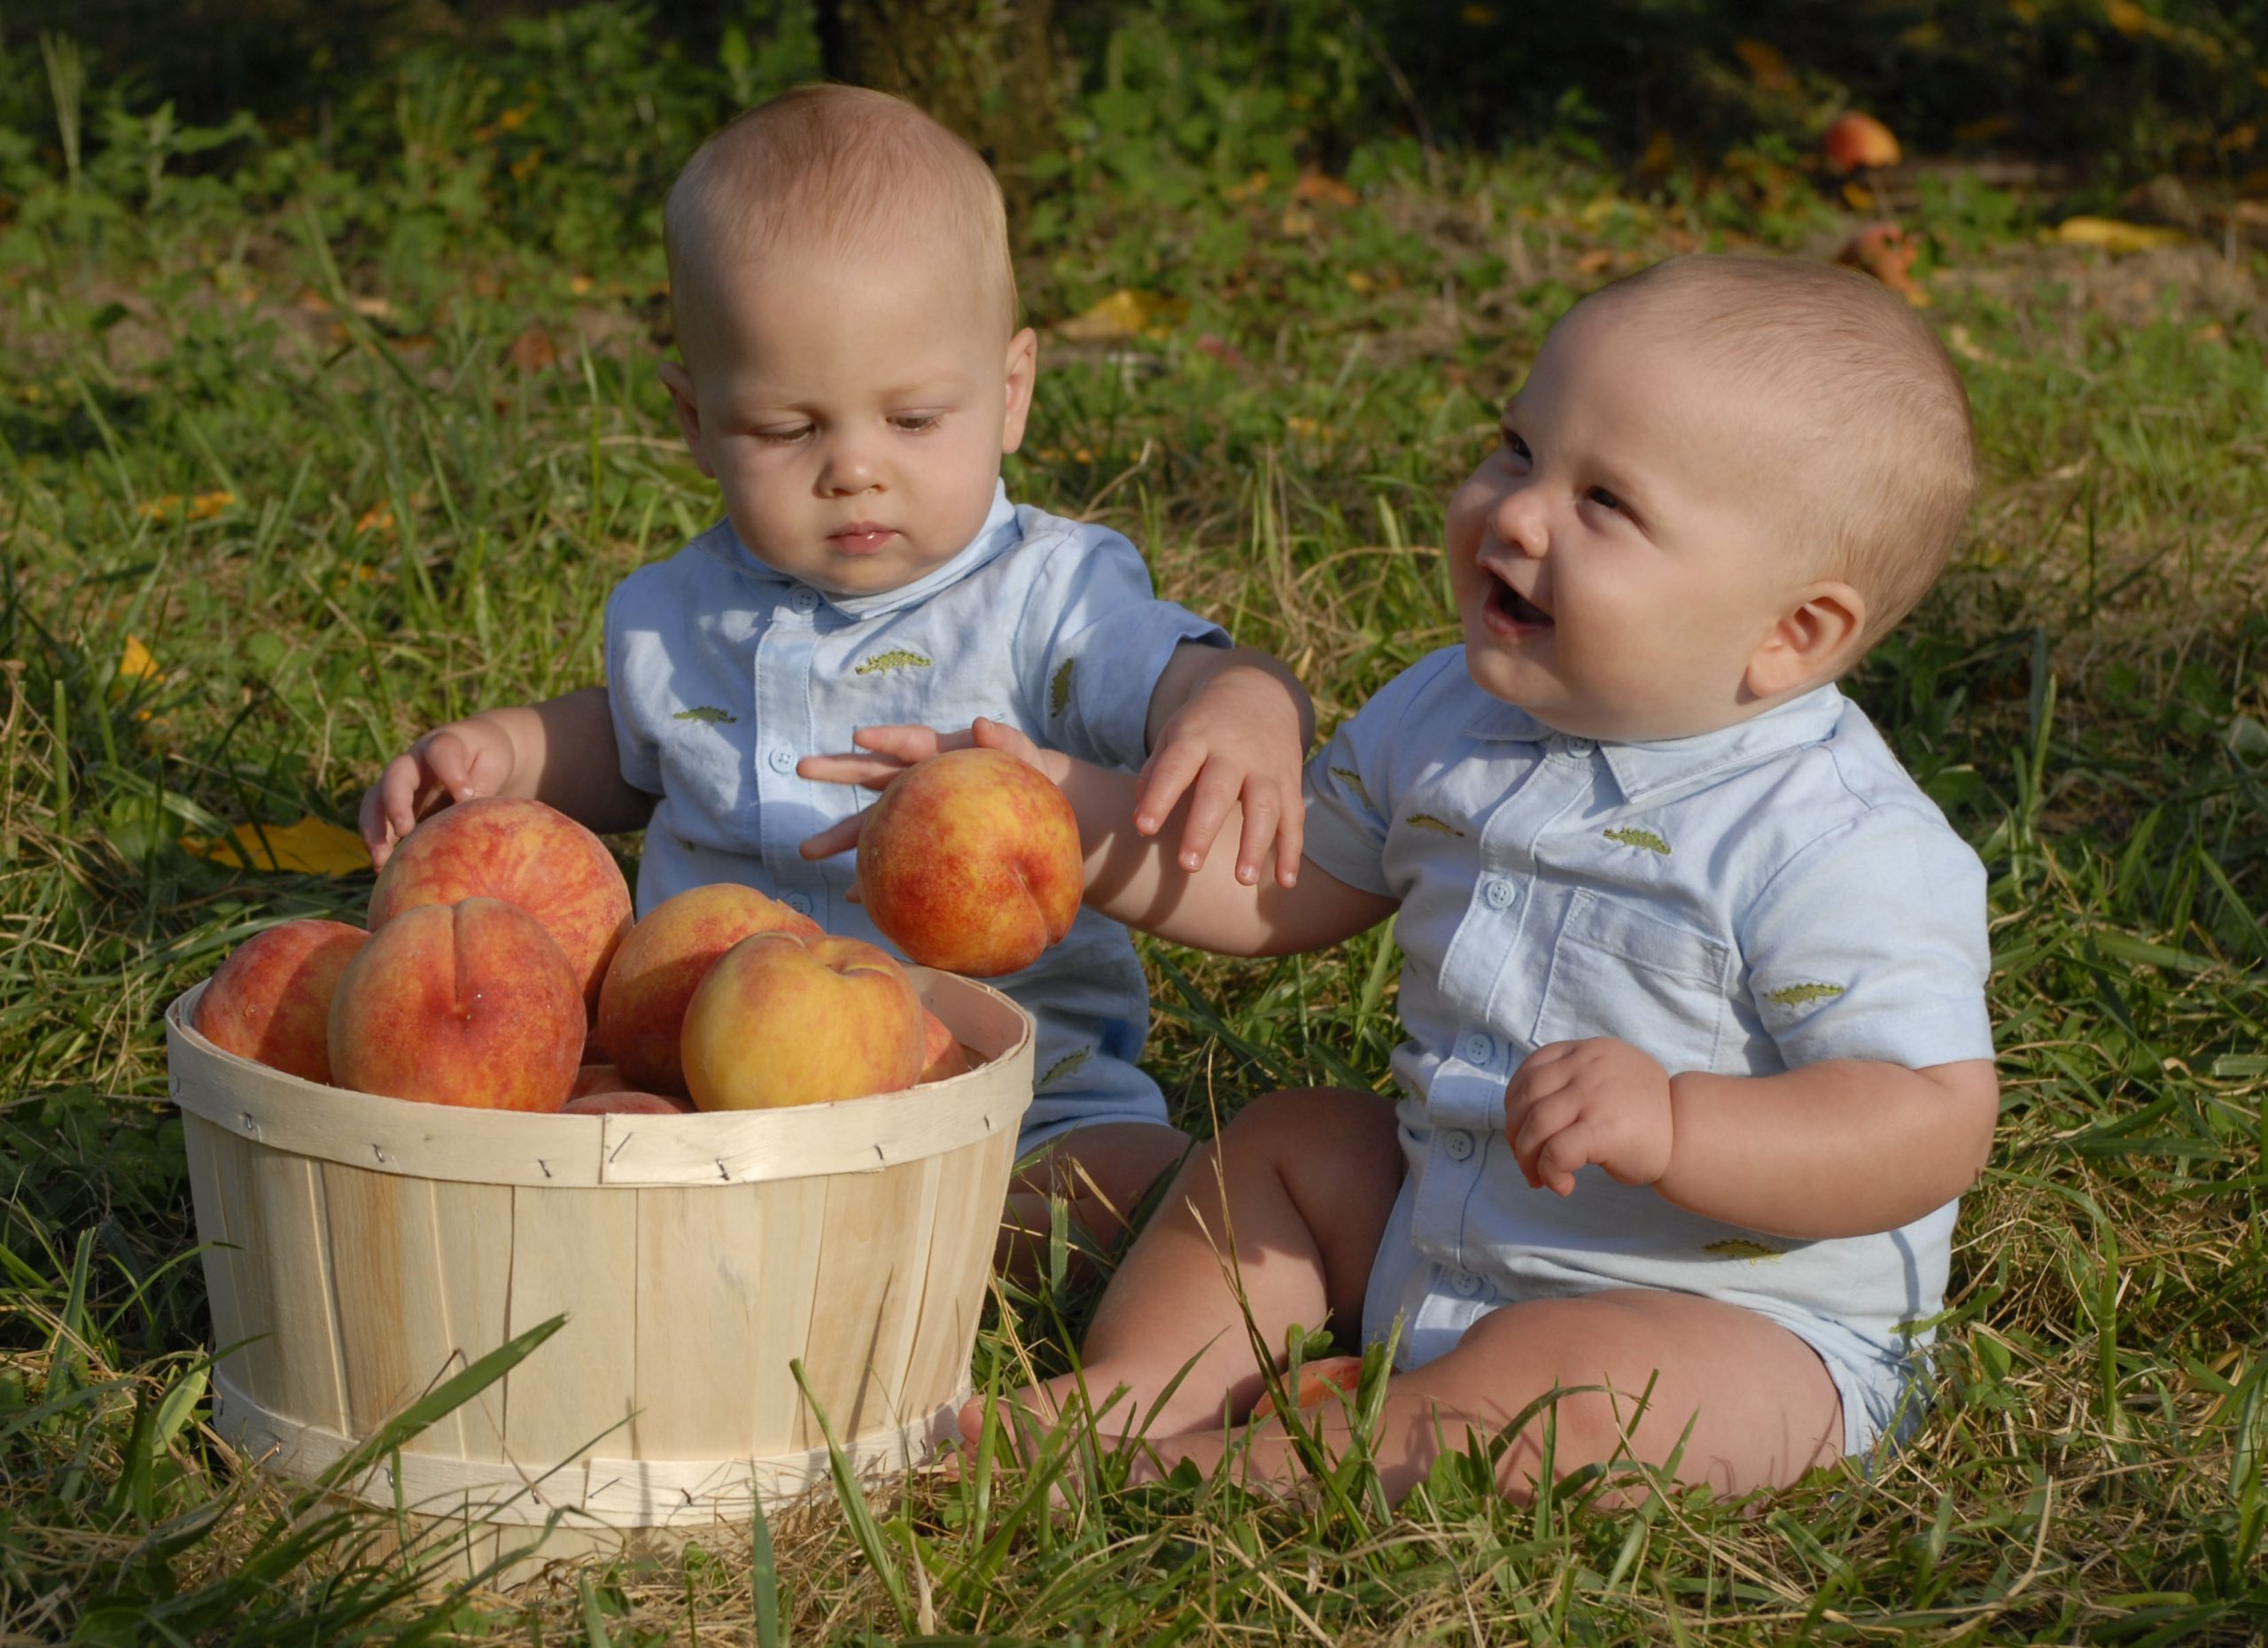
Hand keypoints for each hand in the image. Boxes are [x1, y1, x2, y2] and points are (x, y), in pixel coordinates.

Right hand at [359, 717, 518, 871]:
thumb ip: (483, 785)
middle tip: (404, 829)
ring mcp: (401, 783)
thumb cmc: (488, 759)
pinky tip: (383, 870)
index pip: (442, 751)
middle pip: (396, 776)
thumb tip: (470, 817)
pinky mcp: (395, 805)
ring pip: (375, 800)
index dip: (451, 772)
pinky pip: (379, 823)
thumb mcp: (493, 765)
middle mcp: (415, 762)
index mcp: (444, 745)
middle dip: (396, 802)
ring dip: (375, 830)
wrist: (475, 754)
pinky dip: (379, 845)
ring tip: (381, 861)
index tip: (465, 795)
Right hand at [797, 718, 1066, 862]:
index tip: (859, 736)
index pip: (910, 742)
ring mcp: (913, 816)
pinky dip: (875, 879)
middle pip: (872, 775)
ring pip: (871, 824)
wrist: (1036, 813)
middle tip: (802, 767)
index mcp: (939, 754)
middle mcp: (917, 782)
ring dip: (839, 837)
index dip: (886, 739)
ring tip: (807, 851)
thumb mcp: (1023, 757)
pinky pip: (892, 863)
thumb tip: (982, 723)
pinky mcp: (920, 848)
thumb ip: (1006, 741)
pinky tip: (855, 897)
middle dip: (837, 771)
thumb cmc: (1028, 778)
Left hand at [1137, 661, 1306, 887]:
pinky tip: (1286, 882)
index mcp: (1197, 737)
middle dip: (1203, 828)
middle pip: (1219, 791)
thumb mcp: (1175, 735)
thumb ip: (1156, 774)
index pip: (1175, 767)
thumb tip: (1140, 820)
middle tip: (1188, 866)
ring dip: (1255, 844)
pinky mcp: (1291, 781)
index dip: (1160, 797)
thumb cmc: (1204, 725)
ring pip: (1264, 806)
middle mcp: (1234, 751)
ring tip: (1243, 880)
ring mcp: (1266, 766)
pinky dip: (1292, 850)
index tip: (1144, 828)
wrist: (1260, 690)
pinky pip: (1294, 817)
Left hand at [1503, 1038, 1673, 1196]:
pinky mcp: (1601, 1128)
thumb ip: (1575, 1080)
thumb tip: (1528, 1115)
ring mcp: (1594, 1095)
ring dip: (1527, 1158)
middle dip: (1516, 1135)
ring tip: (1539, 1178)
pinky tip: (1563, 1185)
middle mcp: (1587, 1066)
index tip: (1520, 1129)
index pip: (1531, 1069)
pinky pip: (1555, 1151)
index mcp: (1587, 1051)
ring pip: (1535, 1125)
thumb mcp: (1609, 1077)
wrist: (1690, 1134)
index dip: (1514, 1102)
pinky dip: (1549, 1172)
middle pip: (1526, 1098)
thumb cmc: (1646, 1114)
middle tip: (1526, 1162)